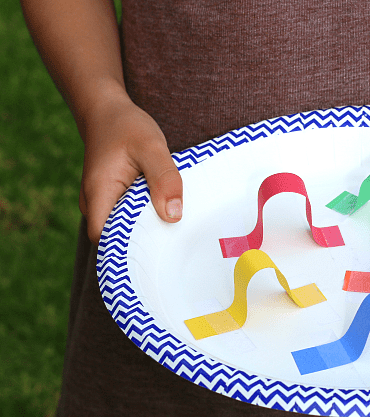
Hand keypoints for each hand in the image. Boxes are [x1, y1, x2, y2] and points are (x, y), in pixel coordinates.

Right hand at [79, 94, 182, 243]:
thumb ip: (164, 179)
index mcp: (99, 195)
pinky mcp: (113, 199)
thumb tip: (173, 216)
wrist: (108, 111)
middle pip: (117, 239)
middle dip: (144, 246)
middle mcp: (95, 204)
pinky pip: (129, 217)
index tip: (159, 256)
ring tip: (177, 231)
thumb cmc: (127, 126)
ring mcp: (103, 202)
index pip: (106, 240)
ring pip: (124, 229)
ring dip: (148, 230)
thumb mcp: (152, 147)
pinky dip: (147, 217)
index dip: (128, 253)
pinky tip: (168, 214)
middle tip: (178, 248)